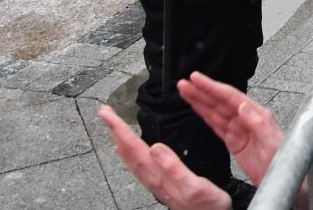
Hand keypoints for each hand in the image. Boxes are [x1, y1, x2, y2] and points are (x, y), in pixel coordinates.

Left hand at [99, 106, 232, 209]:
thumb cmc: (207, 206)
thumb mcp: (194, 186)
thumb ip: (173, 167)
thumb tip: (155, 147)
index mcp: (158, 175)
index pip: (133, 147)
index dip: (120, 129)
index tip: (109, 113)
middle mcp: (152, 178)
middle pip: (128, 151)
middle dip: (115, 131)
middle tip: (105, 112)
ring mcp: (155, 182)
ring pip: (131, 158)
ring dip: (121, 140)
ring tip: (114, 127)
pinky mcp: (161, 184)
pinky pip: (138, 165)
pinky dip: (130, 154)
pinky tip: (131, 150)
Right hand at [179, 73, 285, 184]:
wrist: (284, 180)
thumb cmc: (283, 160)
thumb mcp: (273, 143)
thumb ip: (259, 124)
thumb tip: (243, 106)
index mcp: (257, 114)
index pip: (231, 97)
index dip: (213, 87)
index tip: (198, 79)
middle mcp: (248, 118)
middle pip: (220, 101)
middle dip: (202, 91)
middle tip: (185, 83)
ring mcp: (239, 129)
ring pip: (215, 111)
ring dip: (200, 101)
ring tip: (185, 91)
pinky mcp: (234, 141)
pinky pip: (216, 125)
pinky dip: (205, 115)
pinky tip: (196, 107)